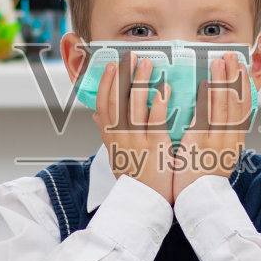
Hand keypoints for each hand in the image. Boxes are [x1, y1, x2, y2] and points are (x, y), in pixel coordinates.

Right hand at [92, 53, 174, 203]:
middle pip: (117, 100)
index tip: (110, 66)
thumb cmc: (134, 178)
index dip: (106, 84)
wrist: (144, 203)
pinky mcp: (154, 147)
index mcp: (111, 138)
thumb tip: (95, 116)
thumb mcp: (115, 154)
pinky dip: (159, 102)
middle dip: (123, 76)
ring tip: (148, 63)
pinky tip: (165, 88)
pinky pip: (155, 120)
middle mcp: (120, 137)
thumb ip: (107, 133)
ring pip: (134, 105)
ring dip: (140, 82)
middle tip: (130, 57)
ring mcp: (136, 141)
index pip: (103, 105)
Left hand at [172, 52, 249, 196]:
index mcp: (234, 138)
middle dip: (236, 76)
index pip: (245, 105)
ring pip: (225, 105)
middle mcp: (231, 137)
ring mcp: (218, 140)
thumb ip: (217, 132)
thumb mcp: (218, 153)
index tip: (245, 65)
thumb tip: (217, 115)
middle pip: (238, 101)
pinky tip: (205, 83)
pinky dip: (208, 98)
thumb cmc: (203, 178)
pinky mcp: (202, 144)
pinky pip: (207, 117)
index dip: (247, 84)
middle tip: (232, 55)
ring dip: (223, 80)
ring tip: (220, 61)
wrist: (200, 201)